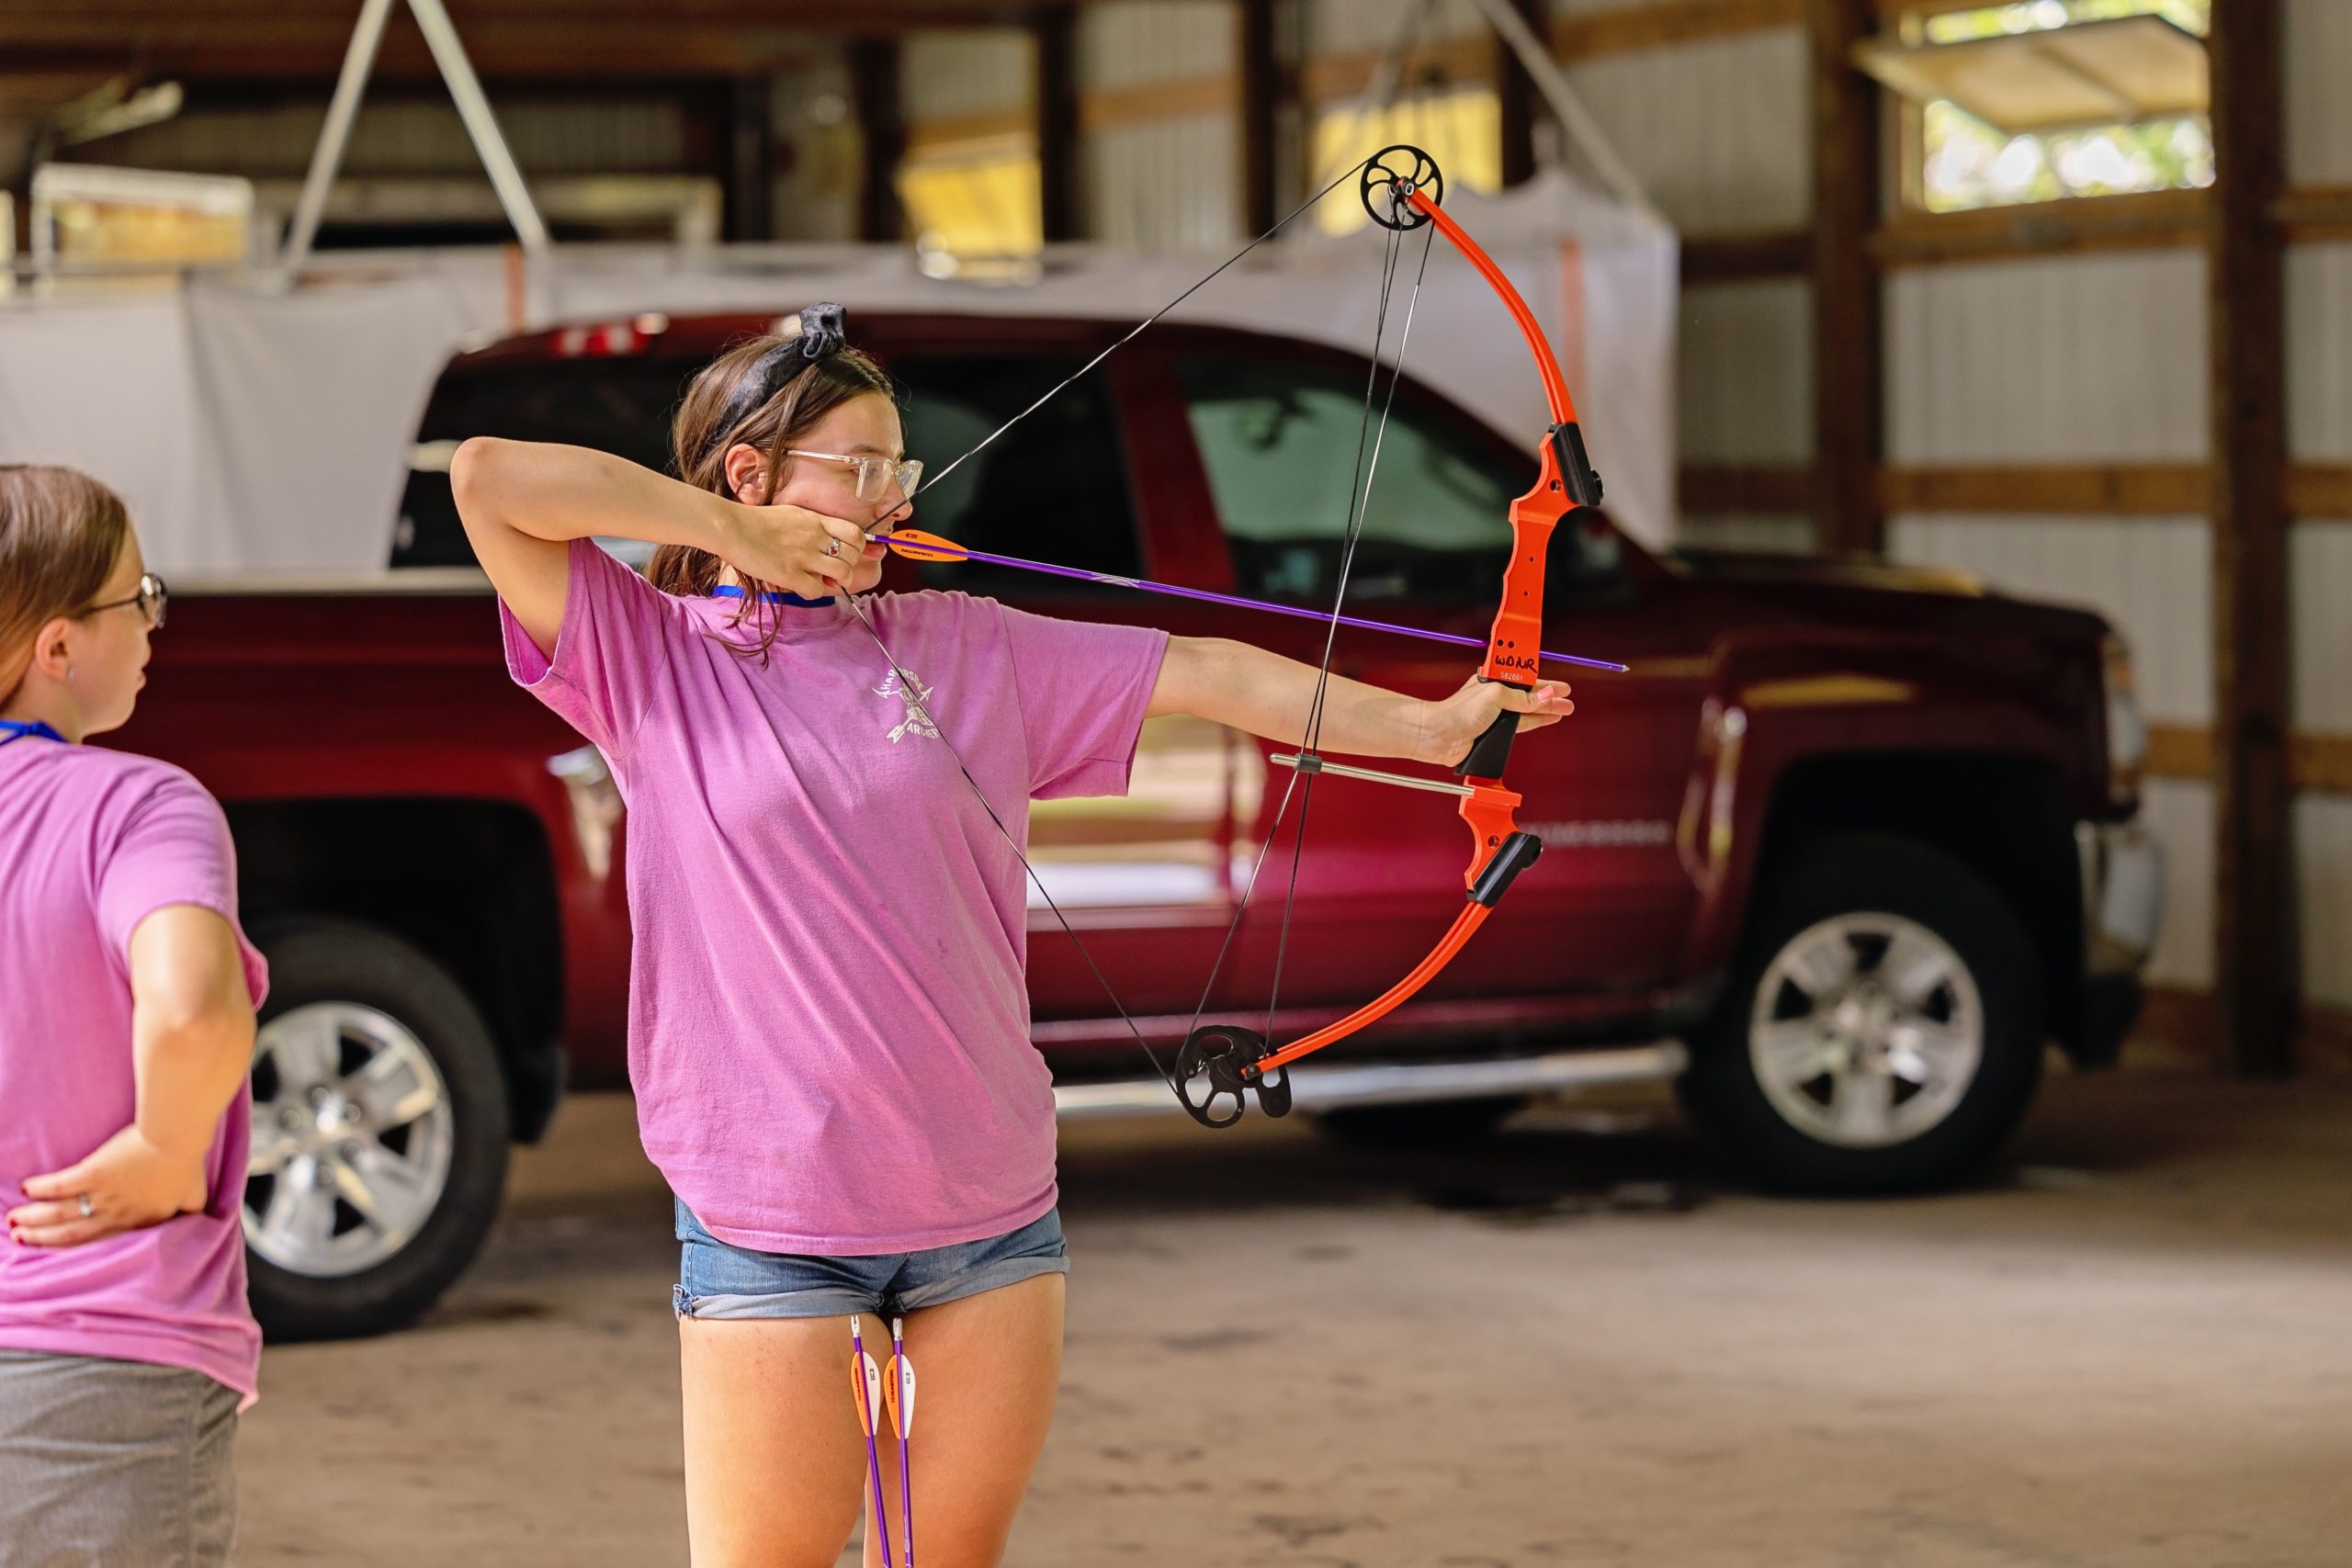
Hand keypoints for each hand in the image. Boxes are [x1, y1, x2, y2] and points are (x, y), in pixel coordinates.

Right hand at [8, 1126, 208, 1247]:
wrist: (175, 1139)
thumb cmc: (186, 1163)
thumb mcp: (193, 1195)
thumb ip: (189, 1210)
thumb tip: (197, 1219)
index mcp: (136, 1222)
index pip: (100, 1239)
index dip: (76, 1245)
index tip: (57, 1246)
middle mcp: (115, 1215)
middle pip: (70, 1232)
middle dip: (42, 1238)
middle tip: (20, 1238)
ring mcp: (102, 1196)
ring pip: (59, 1213)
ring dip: (33, 1218)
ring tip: (14, 1220)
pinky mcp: (92, 1174)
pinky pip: (60, 1186)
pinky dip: (42, 1189)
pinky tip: (27, 1188)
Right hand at [721, 499, 887, 598]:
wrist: (731, 527)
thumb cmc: (756, 521)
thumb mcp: (792, 514)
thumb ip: (812, 525)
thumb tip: (826, 538)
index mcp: (816, 520)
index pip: (855, 533)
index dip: (858, 546)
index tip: (848, 553)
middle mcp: (814, 537)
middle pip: (853, 555)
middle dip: (849, 566)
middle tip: (835, 571)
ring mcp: (803, 556)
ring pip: (843, 573)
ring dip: (839, 581)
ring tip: (825, 581)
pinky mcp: (790, 574)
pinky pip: (817, 590)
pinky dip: (814, 592)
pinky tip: (803, 587)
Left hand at [1416, 676, 1573, 768]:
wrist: (1440, 735)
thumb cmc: (1458, 712)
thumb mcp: (1495, 696)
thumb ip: (1521, 698)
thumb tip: (1544, 696)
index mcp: (1492, 681)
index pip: (1525, 680)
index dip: (1545, 683)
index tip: (1561, 687)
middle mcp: (1494, 696)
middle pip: (1529, 696)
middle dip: (1550, 698)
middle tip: (1568, 701)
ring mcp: (1494, 714)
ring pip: (1527, 711)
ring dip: (1545, 711)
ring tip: (1563, 711)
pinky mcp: (1493, 731)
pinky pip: (1520, 725)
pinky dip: (1534, 722)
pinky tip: (1545, 721)